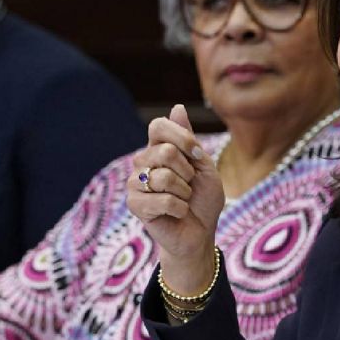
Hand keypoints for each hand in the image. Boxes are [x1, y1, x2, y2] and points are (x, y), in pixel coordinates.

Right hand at [126, 104, 223, 293]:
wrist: (200, 233)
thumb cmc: (203, 199)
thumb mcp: (204, 166)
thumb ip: (189, 139)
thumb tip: (177, 107)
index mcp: (158, 148)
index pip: (158, 126)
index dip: (181, 137)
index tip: (197, 154)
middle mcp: (143, 162)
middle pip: (164, 151)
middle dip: (187, 171)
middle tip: (189, 185)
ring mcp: (136, 183)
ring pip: (164, 177)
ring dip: (184, 193)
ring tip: (183, 201)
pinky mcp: (135, 204)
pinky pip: (162, 199)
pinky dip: (179, 208)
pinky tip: (177, 213)